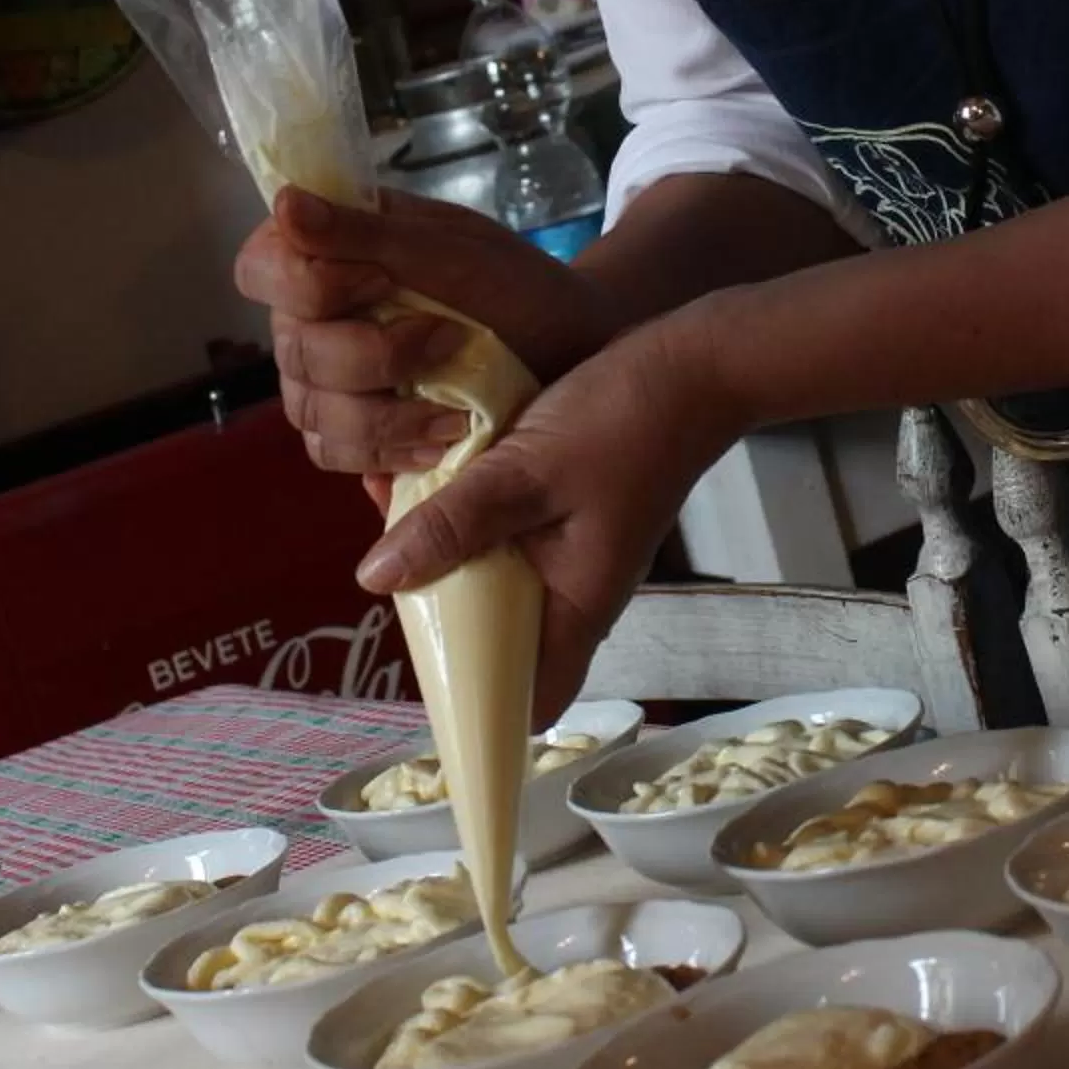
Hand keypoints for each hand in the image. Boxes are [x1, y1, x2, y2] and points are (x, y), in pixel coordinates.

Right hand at [233, 186, 616, 479]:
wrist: (568, 349)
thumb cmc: (513, 285)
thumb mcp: (451, 249)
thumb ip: (366, 232)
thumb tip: (284, 203)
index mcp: (326, 253)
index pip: (260, 268)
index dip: (308, 284)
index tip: (382, 282)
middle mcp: (311, 317)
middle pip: (294, 351)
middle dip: (374, 357)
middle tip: (450, 343)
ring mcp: (328, 379)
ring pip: (312, 412)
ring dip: (385, 419)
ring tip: (454, 413)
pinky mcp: (353, 432)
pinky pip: (335, 453)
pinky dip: (387, 454)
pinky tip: (440, 443)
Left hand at [355, 312, 745, 721]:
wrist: (691, 363)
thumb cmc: (624, 423)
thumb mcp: (525, 472)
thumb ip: (453, 523)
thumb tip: (377, 578)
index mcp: (577, 606)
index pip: (532, 700)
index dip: (481, 705)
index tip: (424, 682)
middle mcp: (574, 590)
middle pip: (496, 635)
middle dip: (439, 605)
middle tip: (388, 559)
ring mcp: (571, 550)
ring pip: (493, 575)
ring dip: (446, 548)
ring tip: (398, 502)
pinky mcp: (564, 511)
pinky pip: (504, 531)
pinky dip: (467, 513)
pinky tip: (434, 471)